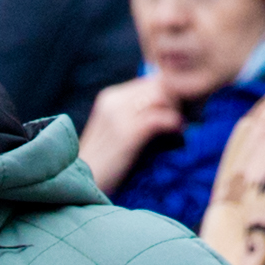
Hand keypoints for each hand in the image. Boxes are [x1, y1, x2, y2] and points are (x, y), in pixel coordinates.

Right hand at [77, 74, 181, 189]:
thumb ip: (135, 115)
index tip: (179, 110)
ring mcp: (119, 116)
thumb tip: (168, 107)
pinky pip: (160, 117)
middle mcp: (113, 101)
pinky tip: (178, 134)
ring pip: (161, 96)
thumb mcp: (116, 132)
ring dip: (177, 110)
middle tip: (183, 118)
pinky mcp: (126, 133)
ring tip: (179, 127)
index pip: (150, 81)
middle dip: (176, 99)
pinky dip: (174, 123)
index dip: (169, 93)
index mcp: (110, 97)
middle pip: (158, 84)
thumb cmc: (104, 164)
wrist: (81, 183)